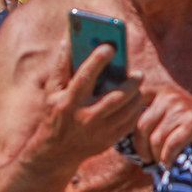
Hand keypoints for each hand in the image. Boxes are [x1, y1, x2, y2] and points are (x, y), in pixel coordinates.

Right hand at [34, 43, 147, 168]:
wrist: (56, 151)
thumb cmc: (55, 113)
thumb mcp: (52, 91)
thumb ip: (61, 66)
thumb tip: (68, 40)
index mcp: (68, 101)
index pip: (85, 77)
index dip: (98, 60)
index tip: (111, 47)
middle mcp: (84, 116)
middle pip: (115, 97)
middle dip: (130, 83)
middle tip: (139, 72)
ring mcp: (98, 131)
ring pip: (126, 111)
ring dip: (137, 96)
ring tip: (140, 84)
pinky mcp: (108, 141)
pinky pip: (129, 124)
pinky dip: (136, 111)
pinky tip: (137, 100)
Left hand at [133, 71, 191, 165]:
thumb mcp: (168, 115)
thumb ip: (147, 117)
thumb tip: (118, 134)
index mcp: (158, 91)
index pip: (130, 107)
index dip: (125, 128)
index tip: (132, 143)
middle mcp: (168, 95)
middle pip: (140, 126)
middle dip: (141, 148)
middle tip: (147, 159)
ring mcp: (182, 107)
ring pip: (156, 138)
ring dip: (156, 156)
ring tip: (161, 162)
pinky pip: (171, 145)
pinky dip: (168, 159)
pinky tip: (170, 164)